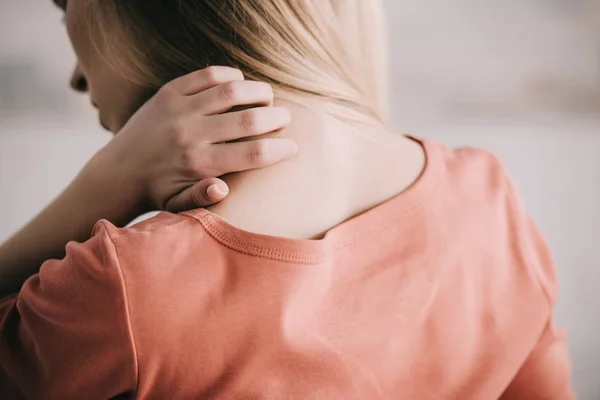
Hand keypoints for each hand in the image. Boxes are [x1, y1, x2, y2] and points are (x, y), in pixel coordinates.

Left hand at [87, 66, 295, 213]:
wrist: (120, 170)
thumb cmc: (159, 191)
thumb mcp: (180, 205)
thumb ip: (202, 198)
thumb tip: (223, 190)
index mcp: (200, 165)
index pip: (254, 154)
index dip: (281, 148)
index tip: (293, 146)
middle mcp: (191, 134)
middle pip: (250, 119)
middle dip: (277, 117)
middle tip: (287, 118)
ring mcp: (179, 109)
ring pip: (232, 91)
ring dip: (259, 91)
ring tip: (269, 97)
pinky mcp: (169, 92)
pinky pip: (208, 75)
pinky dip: (231, 75)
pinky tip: (241, 83)